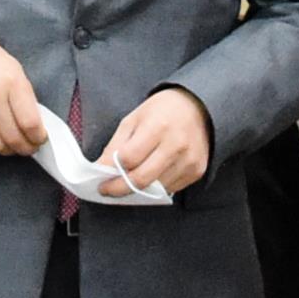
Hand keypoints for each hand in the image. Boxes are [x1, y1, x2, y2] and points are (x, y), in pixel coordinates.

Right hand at [0, 33, 52, 156]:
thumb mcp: (16, 72)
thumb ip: (26, 100)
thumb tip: (36, 130)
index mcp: (10, 82)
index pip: (30, 123)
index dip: (38, 137)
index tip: (40, 139)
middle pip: (13, 139)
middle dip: (25, 147)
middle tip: (28, 146)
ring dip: (7, 148)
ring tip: (10, 141)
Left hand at [101, 86, 215, 193]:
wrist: (198, 107)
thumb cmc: (162, 111)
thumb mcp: (134, 119)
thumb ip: (116, 145)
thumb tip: (101, 169)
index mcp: (158, 127)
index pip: (129, 158)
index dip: (111, 172)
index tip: (99, 180)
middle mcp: (176, 145)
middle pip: (142, 178)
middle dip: (119, 189)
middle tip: (108, 190)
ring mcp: (188, 160)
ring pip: (155, 189)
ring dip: (137, 190)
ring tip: (127, 182)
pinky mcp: (197, 171)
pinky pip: (170, 189)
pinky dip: (156, 187)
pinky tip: (151, 176)